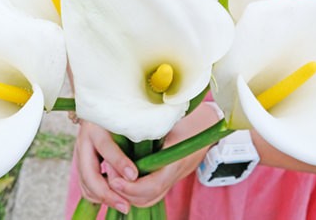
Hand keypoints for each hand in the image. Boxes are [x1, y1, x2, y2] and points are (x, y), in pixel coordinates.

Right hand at [74, 121, 138, 213]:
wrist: (102, 106)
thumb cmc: (122, 112)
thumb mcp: (127, 118)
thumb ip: (135, 132)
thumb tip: (146, 157)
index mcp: (96, 126)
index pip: (106, 148)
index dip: (119, 163)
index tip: (134, 176)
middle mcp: (84, 141)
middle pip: (89, 174)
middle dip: (107, 193)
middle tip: (125, 206)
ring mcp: (79, 153)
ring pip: (86, 184)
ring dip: (103, 198)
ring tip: (123, 205)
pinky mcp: (81, 163)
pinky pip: (86, 187)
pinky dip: (98, 196)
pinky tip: (114, 199)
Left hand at [105, 103, 221, 207]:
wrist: (207, 124)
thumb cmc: (187, 116)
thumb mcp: (170, 118)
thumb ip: (150, 126)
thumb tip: (125, 125)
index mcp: (176, 160)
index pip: (152, 185)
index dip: (131, 187)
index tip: (114, 180)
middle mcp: (174, 174)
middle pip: (147, 198)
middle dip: (125, 192)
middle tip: (109, 176)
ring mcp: (172, 178)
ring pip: (147, 199)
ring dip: (127, 193)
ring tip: (112, 175)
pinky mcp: (167, 177)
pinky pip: (149, 194)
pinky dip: (133, 191)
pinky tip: (121, 176)